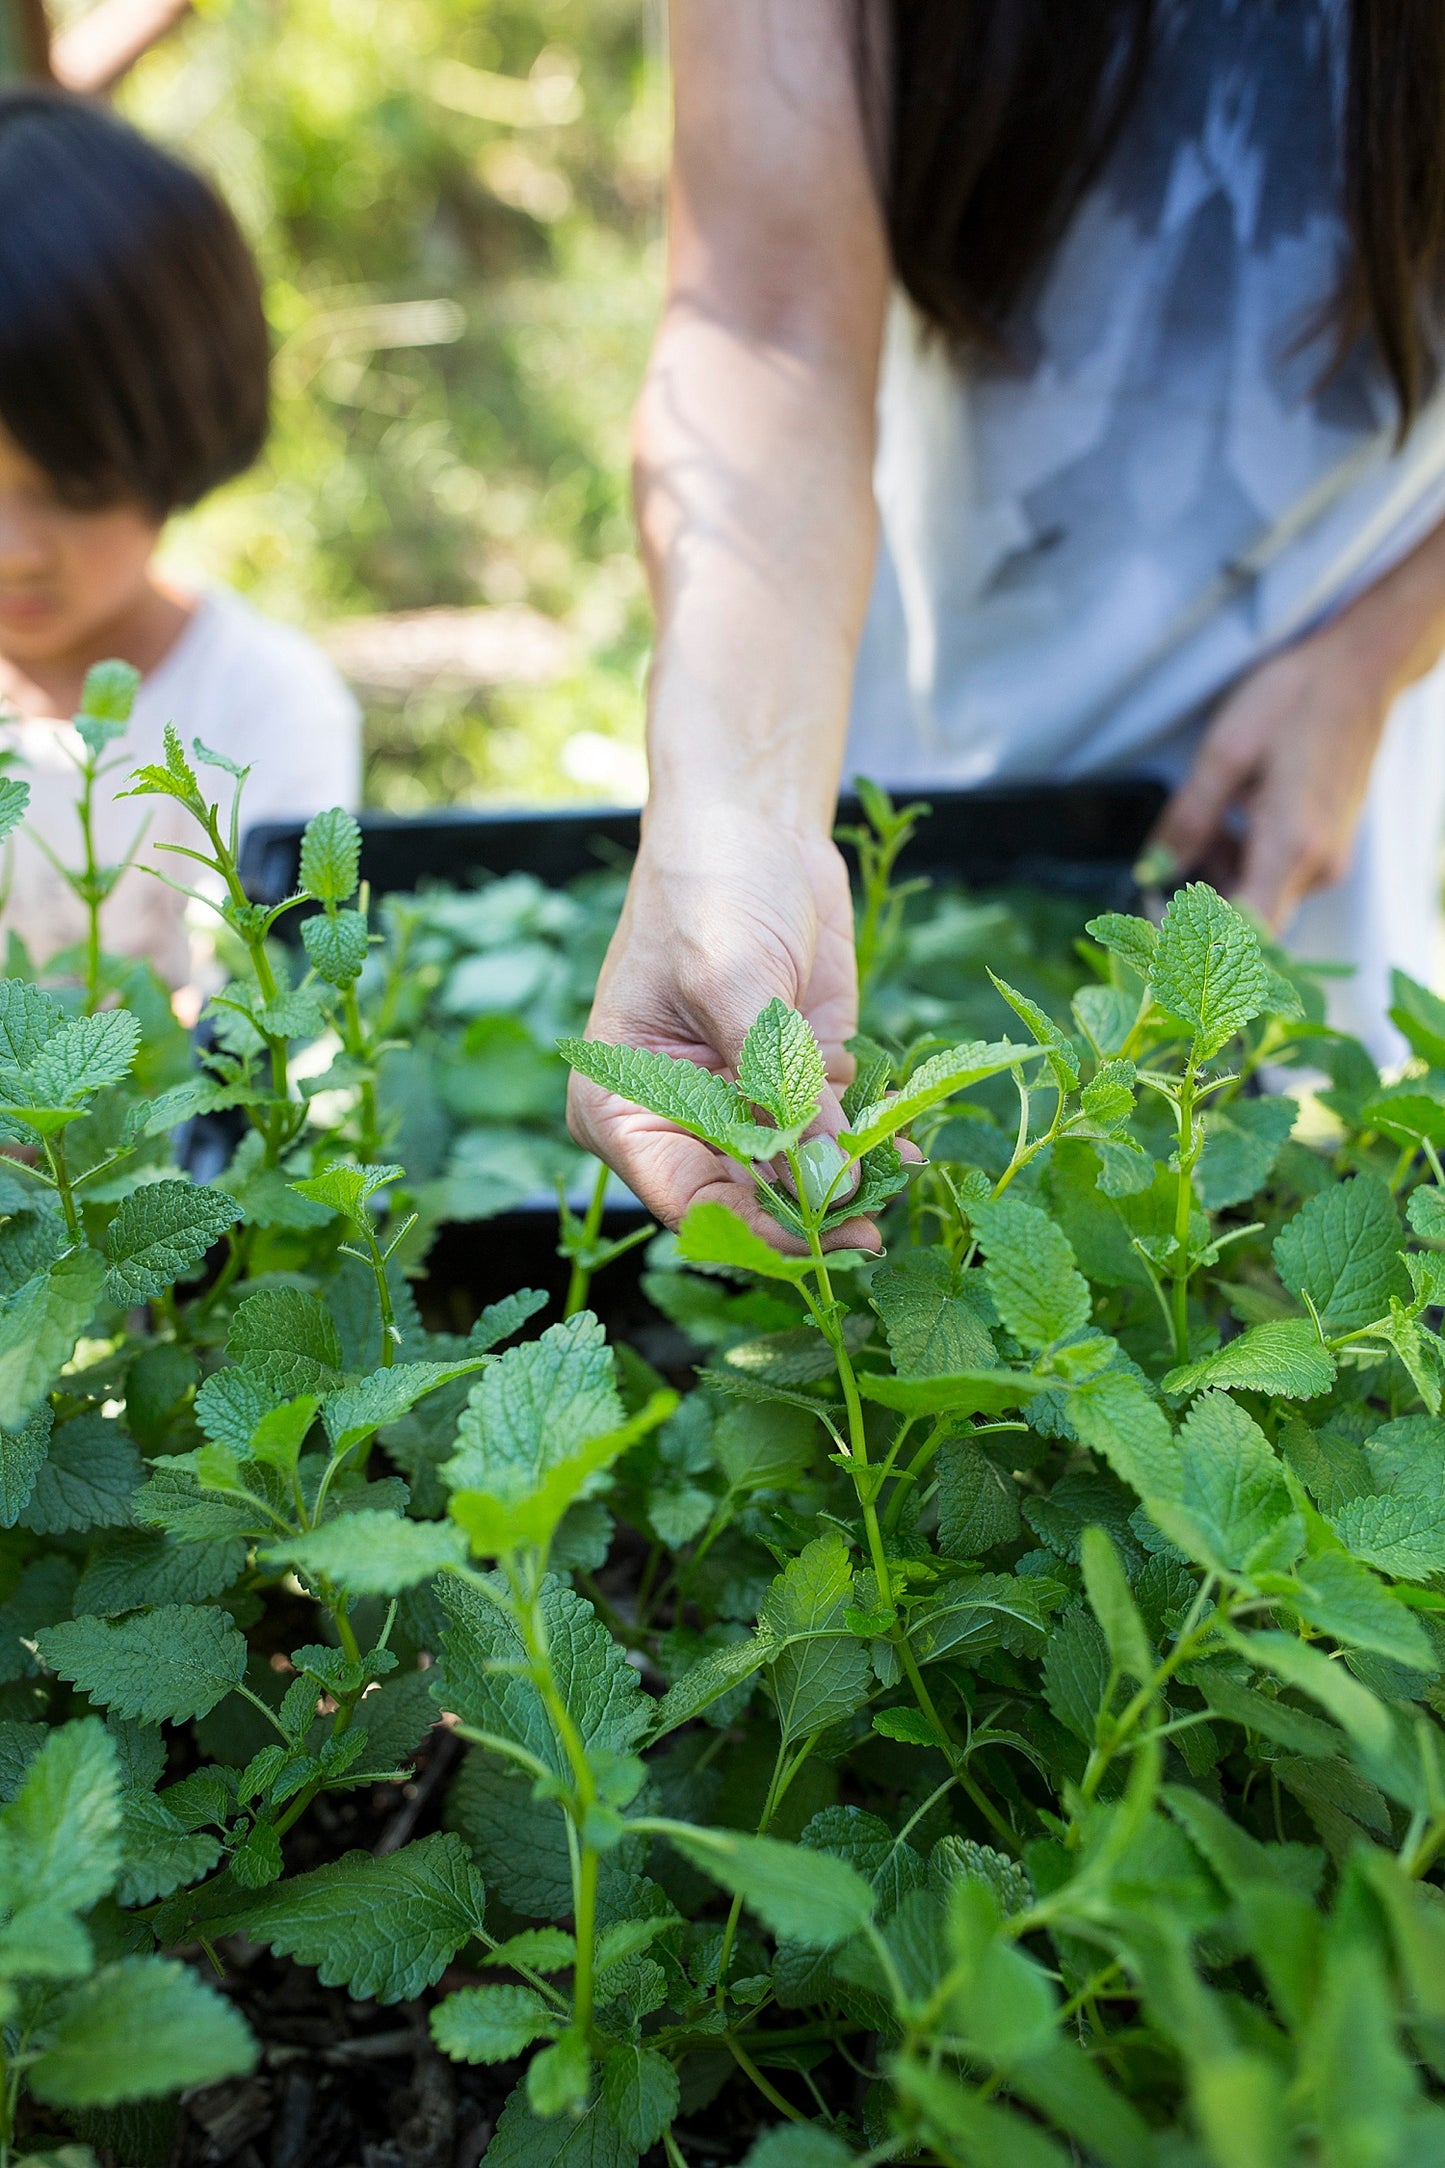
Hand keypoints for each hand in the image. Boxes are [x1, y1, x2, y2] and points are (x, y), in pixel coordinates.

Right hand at [567, 803, 878, 1249]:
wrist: (750, 822)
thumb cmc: (707, 889)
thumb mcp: (732, 980)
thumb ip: (775, 1080)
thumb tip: (829, 1172)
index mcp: (622, 1107)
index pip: (683, 1202)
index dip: (751, 1230)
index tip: (816, 1234)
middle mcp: (677, 1119)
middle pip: (743, 1203)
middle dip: (809, 1216)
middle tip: (871, 1229)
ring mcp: (739, 1104)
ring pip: (795, 1177)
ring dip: (849, 1185)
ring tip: (899, 1186)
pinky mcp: (797, 1080)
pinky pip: (834, 1134)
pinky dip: (872, 1144)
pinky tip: (909, 1151)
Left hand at [1148, 623, 1394, 928]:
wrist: (1359, 671)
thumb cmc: (1294, 699)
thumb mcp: (1225, 751)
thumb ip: (1188, 819)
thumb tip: (1152, 871)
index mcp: (1292, 844)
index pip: (1245, 933)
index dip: (1198, 942)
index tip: (1158, 923)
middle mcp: (1318, 865)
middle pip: (1248, 924)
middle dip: (1199, 905)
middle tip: (1163, 867)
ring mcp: (1329, 860)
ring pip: (1260, 902)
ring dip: (1219, 881)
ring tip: (1204, 826)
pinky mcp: (1329, 850)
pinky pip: (1277, 881)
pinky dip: (1242, 865)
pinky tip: (1230, 825)